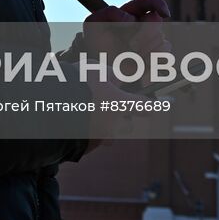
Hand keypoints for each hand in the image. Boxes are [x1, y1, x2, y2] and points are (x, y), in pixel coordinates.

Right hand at [79, 0, 171, 150]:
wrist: (50, 106)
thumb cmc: (77, 84)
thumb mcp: (99, 71)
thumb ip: (115, 77)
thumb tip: (122, 80)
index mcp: (120, 105)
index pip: (147, 106)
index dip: (159, 104)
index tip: (168, 103)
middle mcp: (114, 125)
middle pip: (126, 124)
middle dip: (121, 117)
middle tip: (105, 103)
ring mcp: (100, 139)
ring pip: (110, 134)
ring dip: (104, 125)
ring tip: (86, 111)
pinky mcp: (86, 148)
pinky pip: (93, 140)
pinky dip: (88, 132)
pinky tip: (76, 120)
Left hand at [83, 0, 171, 59]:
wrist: (98, 67)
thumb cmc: (95, 44)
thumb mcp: (94, 22)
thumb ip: (110, 13)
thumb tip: (132, 19)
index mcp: (130, 13)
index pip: (148, 3)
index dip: (159, 5)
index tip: (164, 13)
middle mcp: (143, 25)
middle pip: (156, 22)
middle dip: (145, 34)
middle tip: (131, 45)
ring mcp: (151, 41)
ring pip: (162, 41)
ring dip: (147, 50)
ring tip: (132, 56)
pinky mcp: (155, 58)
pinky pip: (165, 57)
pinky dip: (153, 61)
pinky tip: (140, 64)